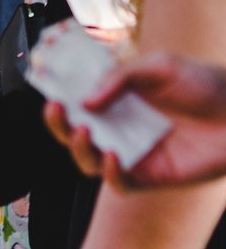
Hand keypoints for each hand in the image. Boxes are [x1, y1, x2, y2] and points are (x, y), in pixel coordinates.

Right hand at [46, 52, 225, 188]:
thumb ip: (119, 77)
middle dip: (57, 121)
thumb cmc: (207, 85)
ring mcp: (134, 150)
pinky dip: (110, 173)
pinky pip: (120, 183)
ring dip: (76, 146)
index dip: (56, 89)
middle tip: (55, 107)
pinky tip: (114, 155)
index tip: (41, 78)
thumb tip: (85, 100)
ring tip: (81, 129)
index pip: (77, 95)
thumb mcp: (159, 66)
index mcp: (119, 96)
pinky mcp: (151, 175)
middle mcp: (121, 124)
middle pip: (73, 129)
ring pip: (89, 158)